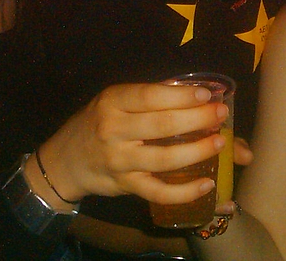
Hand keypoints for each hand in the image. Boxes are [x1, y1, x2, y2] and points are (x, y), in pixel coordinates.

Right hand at [37, 82, 227, 203]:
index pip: (150, 95)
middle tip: (220, 114)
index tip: (207, 94)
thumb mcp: (115, 100)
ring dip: (197, 152)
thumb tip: (198, 92)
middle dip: (197, 119)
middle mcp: (114, 129)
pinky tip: (206, 184)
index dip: (181, 95)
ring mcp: (119, 160)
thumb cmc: (99, 122)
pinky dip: (184, 192)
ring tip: (220, 143)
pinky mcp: (125, 185)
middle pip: (162, 125)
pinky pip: (158, 192)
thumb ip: (152, 96)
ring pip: (163, 159)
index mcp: (113, 101)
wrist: (65, 160)